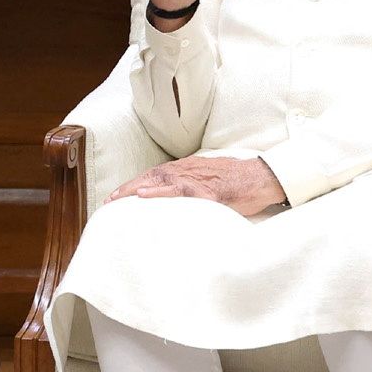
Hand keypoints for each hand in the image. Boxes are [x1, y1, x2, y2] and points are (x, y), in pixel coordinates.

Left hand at [108, 156, 284, 216]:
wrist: (264, 178)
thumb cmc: (239, 184)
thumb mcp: (211, 183)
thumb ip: (193, 189)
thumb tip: (178, 203)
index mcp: (189, 169)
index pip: (155, 175)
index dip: (135, 184)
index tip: (116, 196)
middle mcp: (189, 169)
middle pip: (152, 175)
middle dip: (128, 188)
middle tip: (108, 202)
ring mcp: (199, 178)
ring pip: (161, 180)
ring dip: (136, 188)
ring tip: (117, 199)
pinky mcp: (209, 190)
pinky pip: (181, 190)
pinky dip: (160, 193)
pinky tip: (144, 197)